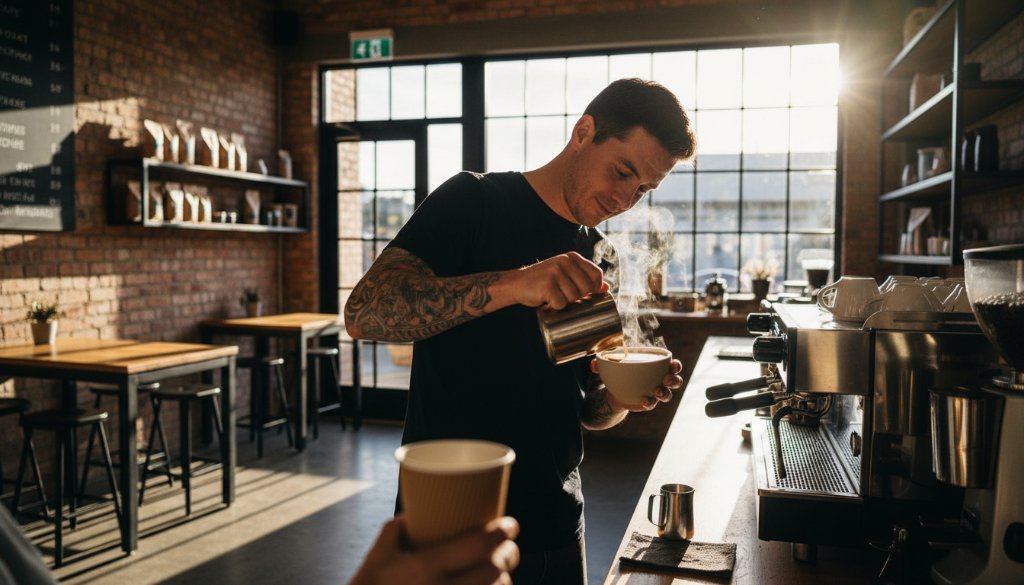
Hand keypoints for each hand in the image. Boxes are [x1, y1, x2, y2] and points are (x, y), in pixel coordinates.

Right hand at [348, 516, 519, 584]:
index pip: (478, 545)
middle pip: (495, 569)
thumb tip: (412, 514)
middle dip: (509, 555)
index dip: (502, 532)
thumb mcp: (377, 558)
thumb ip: (395, 532)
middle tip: (508, 547)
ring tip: (499, 572)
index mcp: (425, 567)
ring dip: (503, 581)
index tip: (510, 525)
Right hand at [506, 252, 607, 309]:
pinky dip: (555, 307)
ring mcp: (555, 272)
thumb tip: (606, 287)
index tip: (584, 294)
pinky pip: (561, 303)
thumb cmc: (543, 282)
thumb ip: (583, 278)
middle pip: (586, 288)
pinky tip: (547, 301)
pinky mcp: (547, 284)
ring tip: (554, 297)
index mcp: (572, 257)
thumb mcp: (564, 275)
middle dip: (578, 298)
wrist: (516, 283)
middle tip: (564, 297)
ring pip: (574, 297)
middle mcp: (564, 261)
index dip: (594, 288)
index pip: (596, 274)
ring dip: (565, 303)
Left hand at [590, 357, 683, 410]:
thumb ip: (602, 363)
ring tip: (656, 391)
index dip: (676, 365)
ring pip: (668, 395)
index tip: (673, 364)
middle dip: (673, 380)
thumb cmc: (620, 371)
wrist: (615, 389)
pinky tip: (643, 400)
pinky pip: (653, 404)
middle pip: (675, 381)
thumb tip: (593, 364)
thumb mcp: (613, 364)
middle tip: (665, 379)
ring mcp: (655, 393)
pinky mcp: (648, 402)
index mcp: (657, 367)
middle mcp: (660, 380)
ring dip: (665, 393)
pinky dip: (650, 402)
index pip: (672, 366)